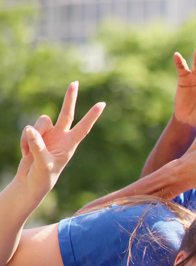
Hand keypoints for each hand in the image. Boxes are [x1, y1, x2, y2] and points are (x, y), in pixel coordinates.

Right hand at [15, 82, 105, 197]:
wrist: (31, 183)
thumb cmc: (43, 177)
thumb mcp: (42, 163)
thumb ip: (37, 146)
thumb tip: (30, 129)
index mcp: (70, 144)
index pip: (84, 127)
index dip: (92, 116)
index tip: (102, 104)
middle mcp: (61, 136)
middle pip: (66, 113)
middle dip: (69, 98)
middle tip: (75, 82)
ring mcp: (49, 135)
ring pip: (41, 121)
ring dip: (32, 135)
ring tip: (30, 152)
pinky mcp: (36, 136)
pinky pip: (27, 130)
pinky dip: (23, 141)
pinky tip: (25, 153)